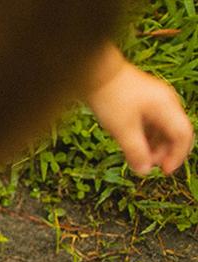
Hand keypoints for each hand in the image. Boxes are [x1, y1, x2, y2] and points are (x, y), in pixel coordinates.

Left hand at [86, 58, 193, 175]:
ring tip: (141, 159)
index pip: (183, 135)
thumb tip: (144, 171)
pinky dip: (148, 136)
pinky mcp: (145, 101)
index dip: (177, 156)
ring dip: (156, 146)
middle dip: (167, 152)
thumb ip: (135, 151)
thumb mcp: (122, 129)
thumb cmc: (110, 98)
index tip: (164, 172)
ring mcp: (156, 100)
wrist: (96, 72)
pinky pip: (153, 122)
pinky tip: (136, 147)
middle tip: (150, 167)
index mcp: (167, 106)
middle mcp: (166, 102)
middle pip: (176, 132)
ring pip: (164, 128)